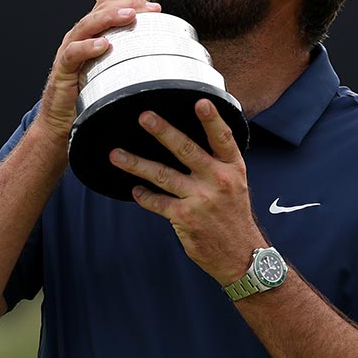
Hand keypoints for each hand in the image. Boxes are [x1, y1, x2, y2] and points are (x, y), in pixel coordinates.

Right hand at [33, 0, 159, 141]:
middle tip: (149, 9)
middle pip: (99, 9)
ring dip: (109, 18)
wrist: (60, 121)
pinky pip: (73, 53)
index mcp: (91, 34)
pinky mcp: (62, 69)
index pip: (108, 5)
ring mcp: (69, 51)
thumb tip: (161, 54)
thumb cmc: (86, 95)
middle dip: (126, 4)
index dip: (130, 0)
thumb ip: (128, 58)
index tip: (155, 7)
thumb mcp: (111, 71)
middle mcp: (79, 38)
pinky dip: (88, 47)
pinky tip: (103, 45)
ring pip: (86, 25)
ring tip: (129, 16)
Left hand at [110, 100, 266, 284]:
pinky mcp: (185, 217)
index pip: (223, 139)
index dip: (212, 120)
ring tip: (116, 155)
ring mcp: (201, 199)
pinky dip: (144, 195)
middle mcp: (218, 180)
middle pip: (187, 150)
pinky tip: (134, 190)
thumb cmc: (233, 216)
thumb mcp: (236, 184)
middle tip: (144, 117)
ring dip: (136, 164)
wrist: (241, 255)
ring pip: (163, 175)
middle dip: (164, 132)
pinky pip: (157, 202)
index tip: (200, 102)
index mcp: (233, 169)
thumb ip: (218, 162)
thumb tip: (189, 140)